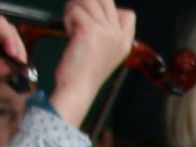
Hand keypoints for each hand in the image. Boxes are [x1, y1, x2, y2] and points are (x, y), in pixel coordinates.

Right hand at [0, 12, 28, 91]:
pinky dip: (9, 36)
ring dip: (16, 43)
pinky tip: (10, 51)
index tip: (21, 70)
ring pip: (4, 26)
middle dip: (19, 49)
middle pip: (5, 33)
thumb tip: (15, 67)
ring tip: (18, 59)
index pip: (1, 42)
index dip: (15, 54)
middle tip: (23, 65)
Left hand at [47, 0, 135, 128]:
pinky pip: (75, 10)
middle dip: (87, 3)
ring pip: (88, 1)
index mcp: (125, 42)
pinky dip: (67, 18)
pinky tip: (69, 34)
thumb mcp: (104, 52)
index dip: (107, 11)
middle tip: (76, 18)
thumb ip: (105, 32)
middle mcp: (119, 36)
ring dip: (74, 9)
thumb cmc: (84, 73)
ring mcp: (106, 32)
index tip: (92, 23)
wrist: (77, 89)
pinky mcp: (90, 30)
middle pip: (105, 1)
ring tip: (71, 27)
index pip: (128, 15)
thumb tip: (95, 9)